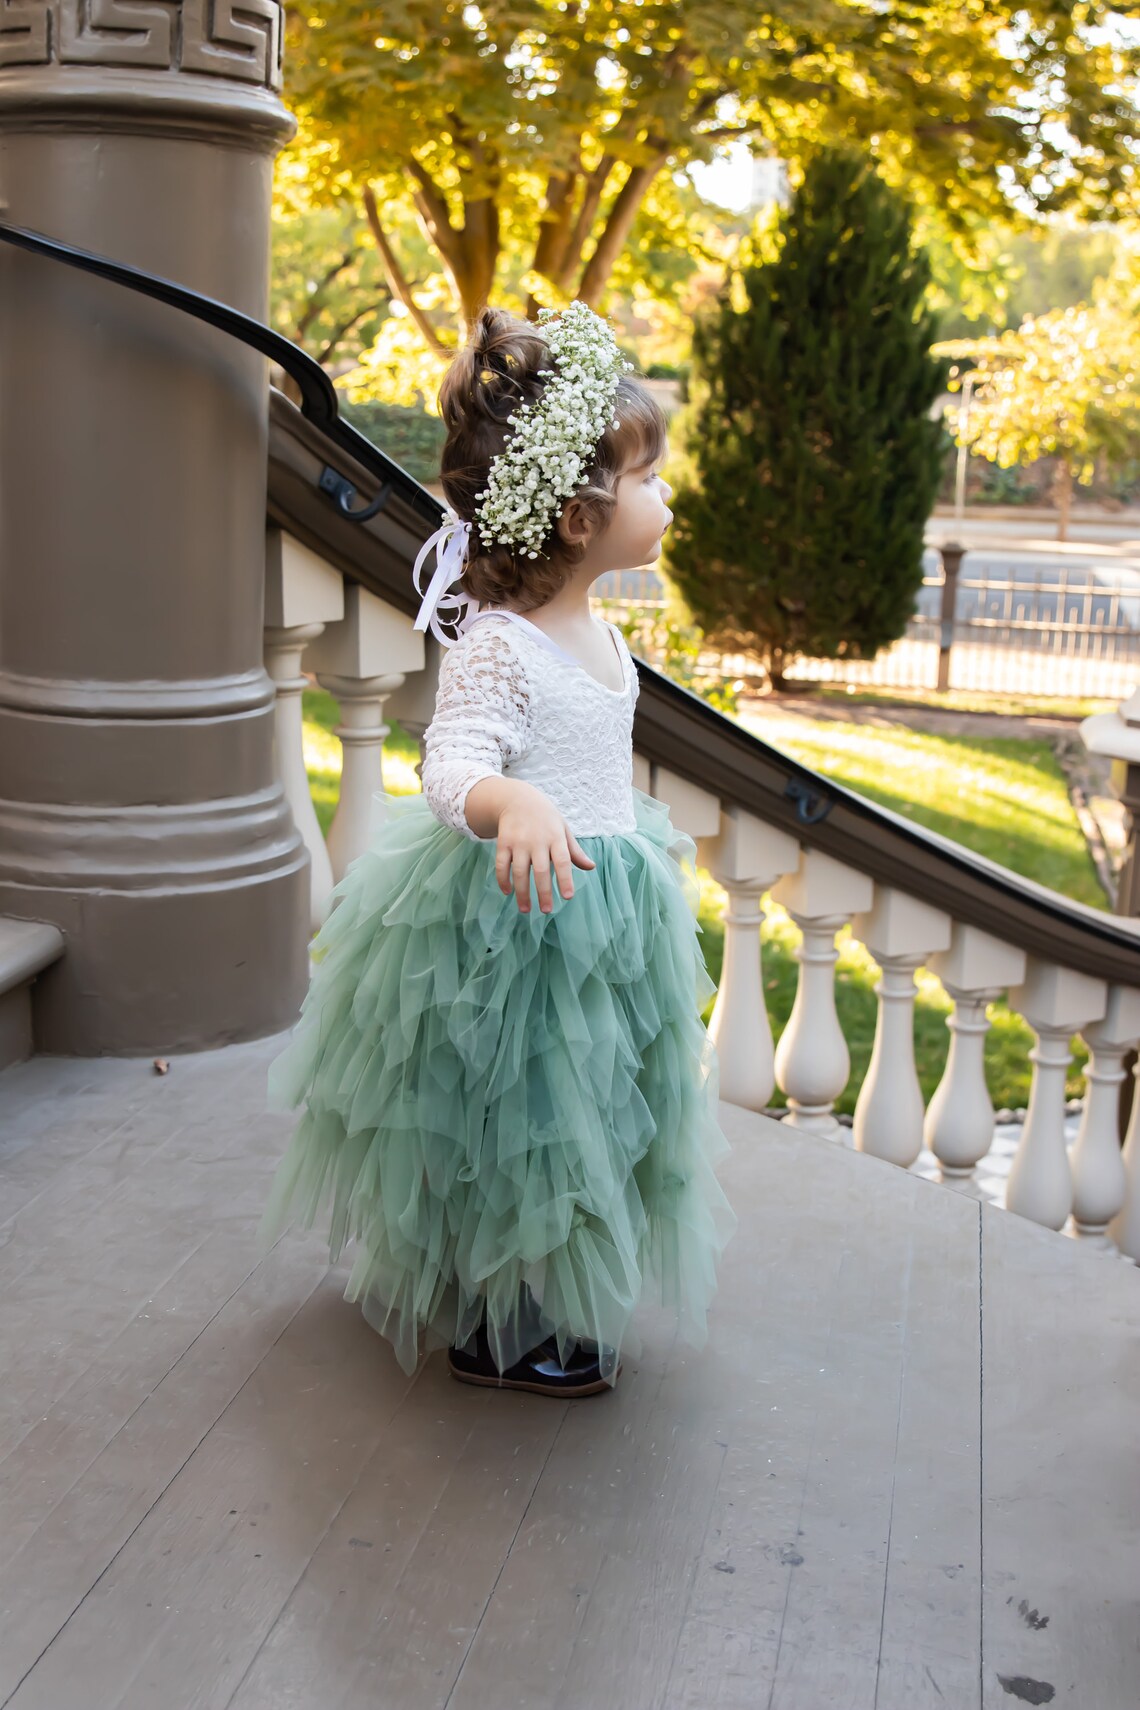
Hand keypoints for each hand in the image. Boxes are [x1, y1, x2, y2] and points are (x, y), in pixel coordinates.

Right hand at [493, 784, 595, 914]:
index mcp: (556, 837)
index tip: (568, 897)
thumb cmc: (546, 818)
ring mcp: (519, 841)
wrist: (517, 798)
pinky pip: (502, 865)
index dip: (565, 879)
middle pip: (541, 870)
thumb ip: (574, 851)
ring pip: (520, 871)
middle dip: (543, 892)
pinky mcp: (503, 842)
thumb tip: (591, 867)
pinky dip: (503, 880)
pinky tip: (508, 892)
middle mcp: (537, 840)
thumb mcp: (563, 829)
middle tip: (546, 910)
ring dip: (522, 893)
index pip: (563, 861)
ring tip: (525, 910)